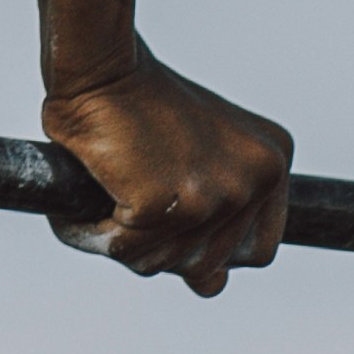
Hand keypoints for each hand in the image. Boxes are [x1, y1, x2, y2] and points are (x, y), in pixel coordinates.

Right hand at [43, 42, 291, 295]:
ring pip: (162, 263)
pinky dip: (91, 234)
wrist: (103, 66)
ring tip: (101, 200)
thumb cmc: (135, 102)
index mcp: (271, 164)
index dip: (211, 252)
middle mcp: (256, 179)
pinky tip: (82, 204)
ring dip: (122, 243)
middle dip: (159, 249)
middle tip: (125, 209)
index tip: (174, 230)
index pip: (256, 251)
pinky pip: (123, 249)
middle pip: (207, 266)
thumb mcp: (196, 152)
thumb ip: (211, 212)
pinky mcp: (166, 204)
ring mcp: (216, 194)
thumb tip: (212, 287)